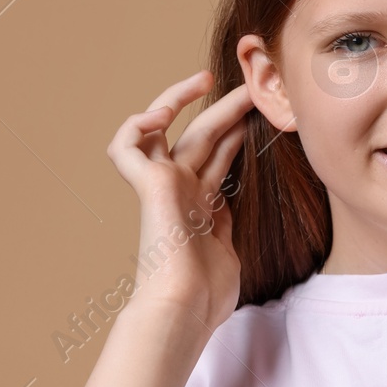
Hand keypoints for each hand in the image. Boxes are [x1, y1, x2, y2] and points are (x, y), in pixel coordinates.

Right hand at [106, 70, 254, 328]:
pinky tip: (160, 115)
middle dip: (225, 108)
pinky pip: (126, 145)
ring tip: (207, 79)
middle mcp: (180, 192)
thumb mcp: (228, 251)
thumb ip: (226, 224)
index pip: (218, 158)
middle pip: (201, 135)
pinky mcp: (147, 186)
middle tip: (251, 86)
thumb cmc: (207, 295)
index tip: (259, 115)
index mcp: (201, 207)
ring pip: (166, 129)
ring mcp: (163, 187)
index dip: (235, 134)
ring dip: (183, 100)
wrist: (185, 307)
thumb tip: (231, 207)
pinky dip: (136, 124)